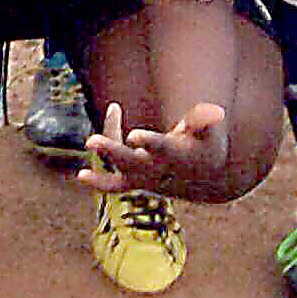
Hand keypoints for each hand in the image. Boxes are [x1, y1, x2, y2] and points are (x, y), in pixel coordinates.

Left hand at [81, 99, 227, 191]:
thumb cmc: (203, 146)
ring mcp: (145, 179)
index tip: (134, 136)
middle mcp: (158, 170)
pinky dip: (100, 183)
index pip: (160, 149)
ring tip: (88, 142)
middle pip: (131, 162)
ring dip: (103, 161)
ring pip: (121, 171)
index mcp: (176, 155)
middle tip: (90, 140)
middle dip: (111, 151)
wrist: (205, 179)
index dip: (148, 143)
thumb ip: (204, 121)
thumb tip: (215, 111)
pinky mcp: (136, 183)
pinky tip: (81, 175)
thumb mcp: (208, 132)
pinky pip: (115, 186)